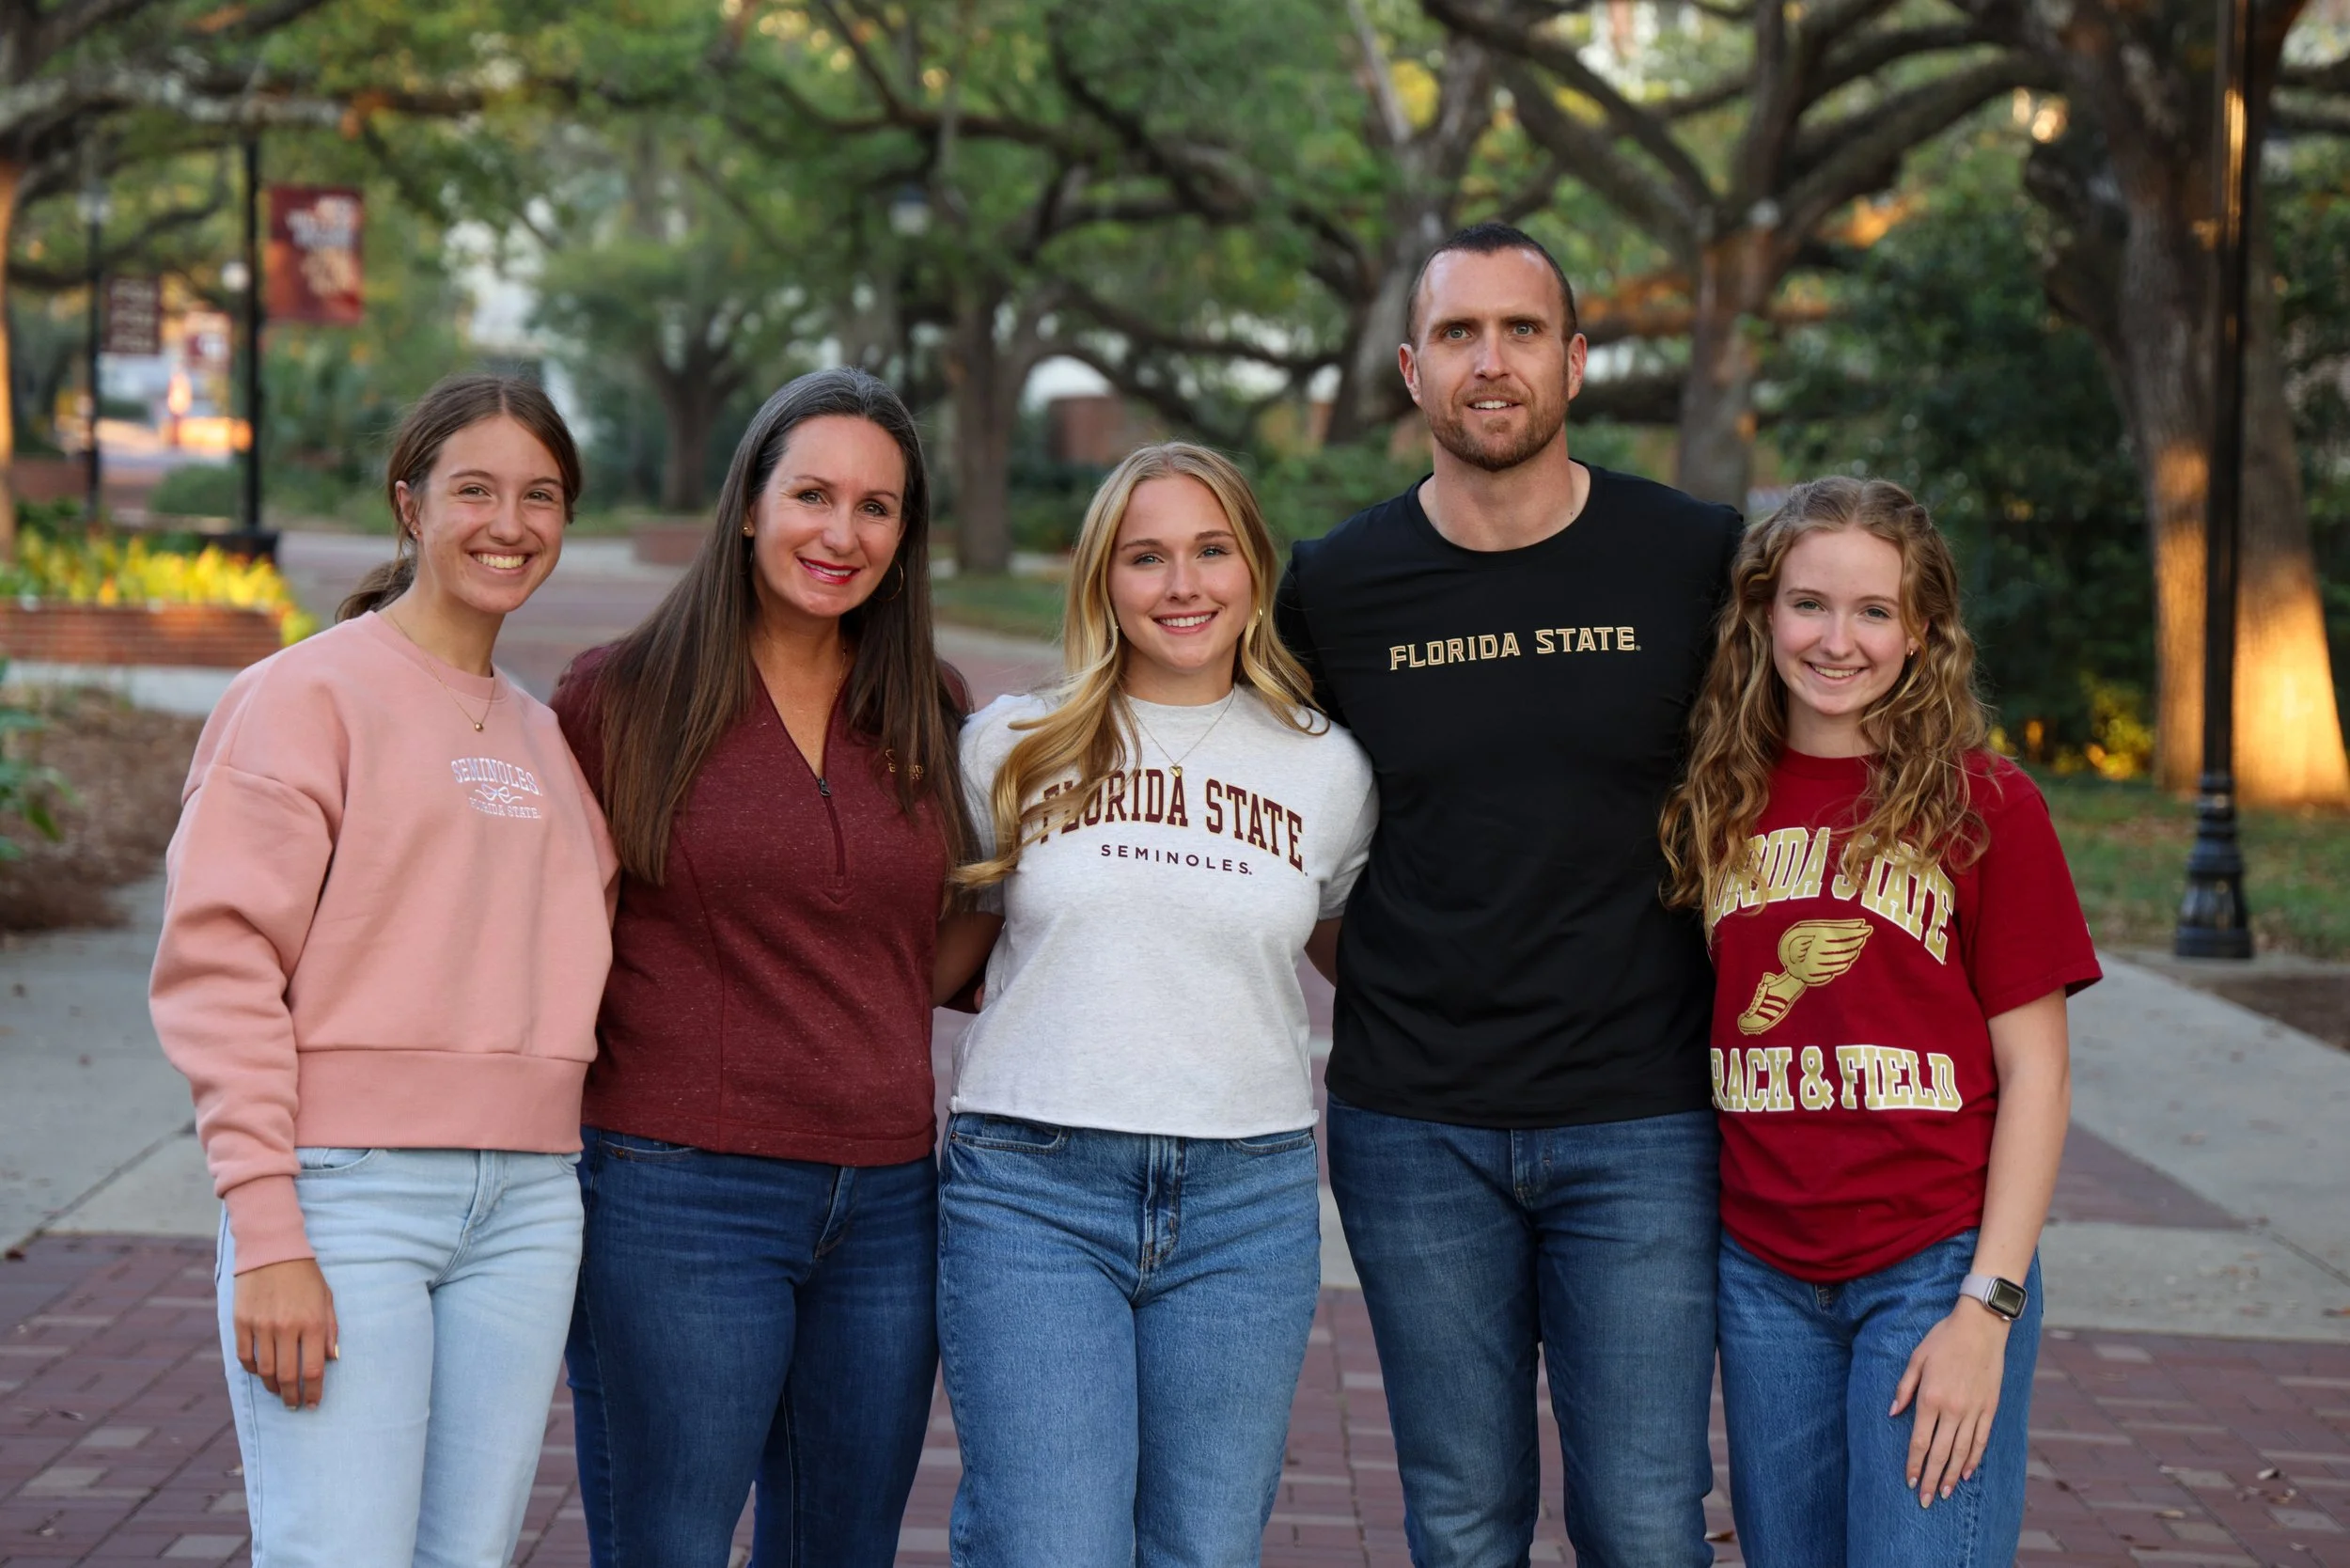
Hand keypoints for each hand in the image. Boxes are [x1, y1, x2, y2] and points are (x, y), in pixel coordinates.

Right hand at [232, 1259, 338, 1408]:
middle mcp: (286, 1327)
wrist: (271, 1250)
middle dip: (291, 1396)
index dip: (313, 1392)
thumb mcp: (326, 1298)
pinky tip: (261, 1373)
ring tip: (278, 1391)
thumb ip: (330, 1330)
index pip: (313, 1369)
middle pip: (286, 1376)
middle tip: (294, 1404)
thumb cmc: (305, 1275)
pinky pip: (245, 1357)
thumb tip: (331, 1359)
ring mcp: (261, 1326)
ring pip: (264, 1371)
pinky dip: (252, 1370)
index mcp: (312, 1322)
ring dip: (272, 1387)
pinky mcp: (241, 1322)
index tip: (313, 1404)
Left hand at [1889, 1302, 2007, 1506]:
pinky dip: (1973, 1459)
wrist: (1980, 1327)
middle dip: (1930, 1478)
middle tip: (1924, 1500)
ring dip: (1951, 1475)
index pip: (1919, 1441)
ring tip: (1943, 1493)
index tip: (1908, 1481)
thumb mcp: (1916, 1358)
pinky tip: (1966, 1473)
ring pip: (1961, 1452)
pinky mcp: (1990, 1409)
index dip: (1913, 1464)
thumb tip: (1893, 1413)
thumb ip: (1904, 1388)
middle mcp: (1953, 1409)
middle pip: (1939, 1453)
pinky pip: (1981, 1440)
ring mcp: (1974, 1411)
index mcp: (1930, 1397)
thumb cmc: (1943, 1339)